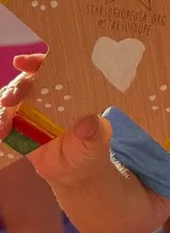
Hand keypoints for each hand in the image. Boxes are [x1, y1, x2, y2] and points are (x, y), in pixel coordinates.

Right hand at [0, 53, 112, 188]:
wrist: (74, 171)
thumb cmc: (90, 145)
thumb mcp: (97, 138)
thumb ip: (93, 131)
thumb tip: (87, 124)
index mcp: (67, 90)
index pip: (51, 68)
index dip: (35, 61)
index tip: (22, 61)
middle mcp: (45, 97)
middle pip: (25, 83)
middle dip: (14, 88)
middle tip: (10, 99)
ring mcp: (28, 112)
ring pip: (8, 103)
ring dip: (1, 111)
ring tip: (2, 126)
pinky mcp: (16, 130)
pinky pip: (3, 123)